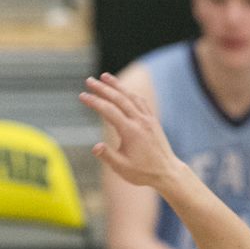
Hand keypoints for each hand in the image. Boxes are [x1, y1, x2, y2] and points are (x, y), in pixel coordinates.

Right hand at [81, 73, 182, 189]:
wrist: (167, 172)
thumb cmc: (142, 172)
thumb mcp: (121, 168)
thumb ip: (107, 156)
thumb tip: (95, 146)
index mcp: (130, 131)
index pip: (109, 111)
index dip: (95, 102)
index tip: (82, 96)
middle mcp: (140, 121)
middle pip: (119, 98)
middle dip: (103, 88)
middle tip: (89, 80)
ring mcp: (148, 119)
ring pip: (131, 96)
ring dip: (117, 85)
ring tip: (104, 77)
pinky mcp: (152, 120)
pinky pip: (140, 101)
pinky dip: (129, 93)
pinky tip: (122, 90)